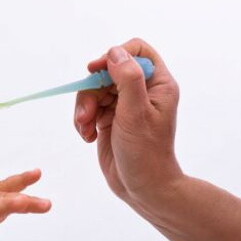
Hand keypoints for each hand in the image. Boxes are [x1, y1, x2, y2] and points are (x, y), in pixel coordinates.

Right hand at [74, 38, 183, 202]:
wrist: (142, 189)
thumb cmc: (146, 153)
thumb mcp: (136, 113)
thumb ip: (127, 79)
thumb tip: (114, 53)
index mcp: (157, 84)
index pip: (136, 51)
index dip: (114, 55)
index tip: (96, 70)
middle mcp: (141, 91)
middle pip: (108, 70)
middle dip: (92, 90)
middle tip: (88, 114)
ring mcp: (124, 105)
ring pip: (94, 89)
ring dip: (84, 108)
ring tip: (85, 129)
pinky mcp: (108, 119)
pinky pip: (88, 107)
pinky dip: (83, 120)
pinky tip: (87, 136)